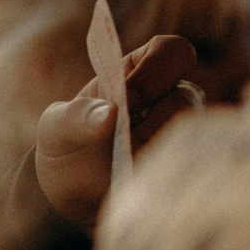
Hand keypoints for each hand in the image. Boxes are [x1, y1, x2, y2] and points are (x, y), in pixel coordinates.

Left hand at [35, 34, 202, 230]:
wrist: (73, 197)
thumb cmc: (67, 147)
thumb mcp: (55, 129)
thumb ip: (75, 117)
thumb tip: (110, 113)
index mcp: (139, 71)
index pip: (172, 52)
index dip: (154, 74)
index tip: (126, 102)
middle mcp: (170, 99)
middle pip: (186, 98)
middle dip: (155, 122)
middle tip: (124, 145)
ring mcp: (182, 135)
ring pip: (192, 137)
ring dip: (156, 154)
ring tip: (124, 168)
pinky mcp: (186, 169)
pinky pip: (193, 169)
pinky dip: (162, 178)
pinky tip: (135, 185)